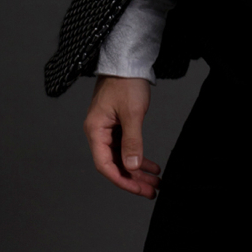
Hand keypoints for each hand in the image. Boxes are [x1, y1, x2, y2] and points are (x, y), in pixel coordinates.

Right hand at [83, 75, 160, 198]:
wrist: (128, 60)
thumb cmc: (126, 83)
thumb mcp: (132, 113)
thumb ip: (132, 141)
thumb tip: (131, 166)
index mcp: (95, 130)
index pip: (105, 164)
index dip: (122, 180)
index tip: (139, 189)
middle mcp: (98, 132)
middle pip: (114, 163)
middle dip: (133, 179)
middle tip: (152, 190)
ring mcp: (108, 129)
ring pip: (122, 156)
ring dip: (138, 170)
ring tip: (155, 181)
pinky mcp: (117, 124)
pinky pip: (126, 146)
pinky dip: (138, 156)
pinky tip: (151, 165)